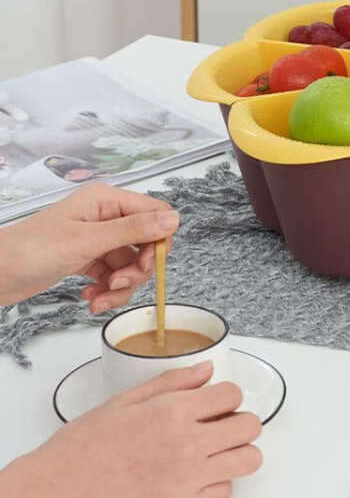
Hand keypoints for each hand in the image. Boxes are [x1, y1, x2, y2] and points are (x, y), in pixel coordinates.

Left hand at [0, 183, 178, 310]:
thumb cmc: (28, 250)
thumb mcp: (86, 241)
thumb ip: (133, 230)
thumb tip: (173, 219)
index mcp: (107, 200)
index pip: (155, 214)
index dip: (158, 241)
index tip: (146, 264)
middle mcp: (106, 216)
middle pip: (146, 242)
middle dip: (137, 269)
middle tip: (119, 283)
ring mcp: (98, 238)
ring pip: (131, 263)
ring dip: (121, 286)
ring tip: (99, 297)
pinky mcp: (89, 258)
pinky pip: (114, 274)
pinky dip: (107, 290)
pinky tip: (91, 297)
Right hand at [0, 362, 261, 497]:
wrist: (55, 494)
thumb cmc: (82, 449)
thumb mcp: (124, 401)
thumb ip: (173, 382)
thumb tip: (206, 370)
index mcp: (173, 413)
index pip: (232, 394)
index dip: (226, 393)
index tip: (216, 399)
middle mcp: (188, 446)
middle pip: (250, 427)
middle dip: (239, 419)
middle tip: (220, 422)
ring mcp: (188, 481)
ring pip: (248, 461)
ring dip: (237, 450)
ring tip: (216, 448)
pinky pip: (224, 492)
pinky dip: (218, 481)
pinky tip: (196, 474)